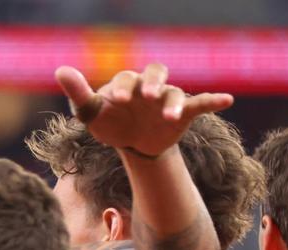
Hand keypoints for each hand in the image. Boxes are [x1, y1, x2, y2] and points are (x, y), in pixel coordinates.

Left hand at [55, 63, 233, 157]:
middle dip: (152, 83)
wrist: (132, 143)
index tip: (117, 101)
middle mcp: (149, 87)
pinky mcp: (183, 114)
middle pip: (155, 73)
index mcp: (127, 84)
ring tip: (172, 116)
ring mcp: (166, 99)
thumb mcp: (90, 113)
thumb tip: (60, 69)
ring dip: (174, 102)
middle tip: (147, 96)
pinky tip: (226, 100)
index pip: (126, 79)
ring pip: (175, 93)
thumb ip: (79, 93)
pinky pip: (200, 104)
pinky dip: (213, 100)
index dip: (122, 88)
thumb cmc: (109, 122)